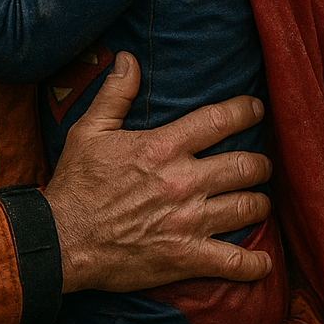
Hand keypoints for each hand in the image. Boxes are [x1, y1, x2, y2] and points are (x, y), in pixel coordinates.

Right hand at [43, 52, 272, 292]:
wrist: (61, 240)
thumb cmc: (75, 185)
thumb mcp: (88, 131)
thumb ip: (114, 94)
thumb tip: (128, 59)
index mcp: (163, 147)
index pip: (220, 120)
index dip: (247, 111)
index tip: (257, 110)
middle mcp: (183, 182)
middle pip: (246, 166)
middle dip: (260, 164)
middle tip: (259, 166)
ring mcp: (188, 221)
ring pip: (249, 207)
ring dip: (259, 203)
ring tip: (257, 202)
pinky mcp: (186, 257)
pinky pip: (235, 262)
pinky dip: (254, 264)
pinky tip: (262, 262)